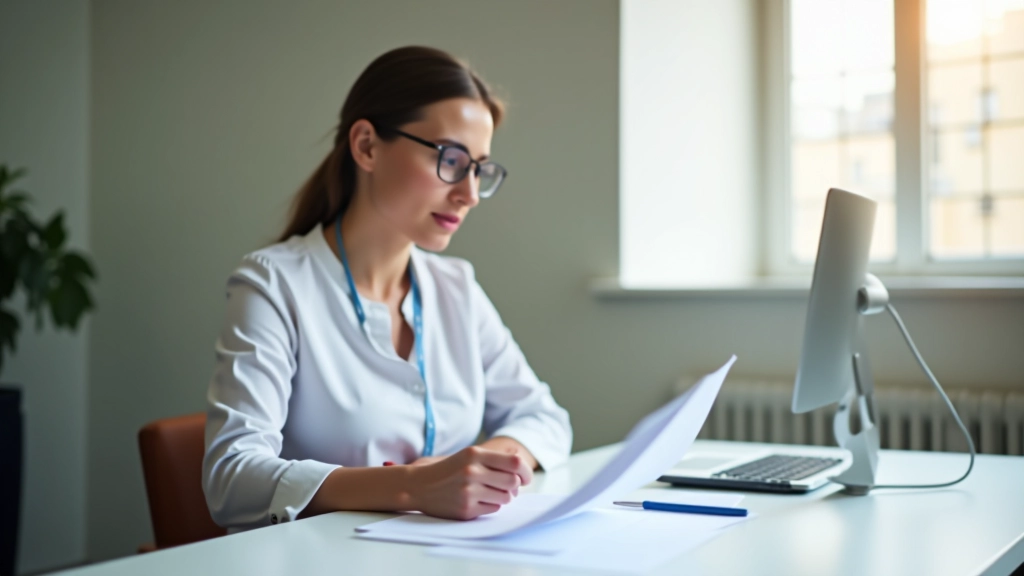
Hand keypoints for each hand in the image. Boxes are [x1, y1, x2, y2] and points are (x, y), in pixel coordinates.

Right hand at [407, 445, 533, 520]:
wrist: (419, 486)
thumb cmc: (449, 470)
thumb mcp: (469, 456)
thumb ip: (495, 460)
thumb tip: (523, 474)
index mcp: (475, 454)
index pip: (515, 463)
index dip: (526, 472)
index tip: (526, 478)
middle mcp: (472, 471)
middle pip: (513, 482)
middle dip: (514, 486)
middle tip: (506, 487)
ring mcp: (468, 491)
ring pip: (506, 498)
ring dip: (503, 496)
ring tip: (488, 492)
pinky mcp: (466, 509)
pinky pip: (493, 509)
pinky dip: (490, 506)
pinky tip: (477, 500)